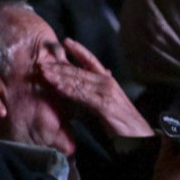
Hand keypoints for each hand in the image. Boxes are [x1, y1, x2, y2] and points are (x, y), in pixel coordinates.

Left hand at [38, 38, 152, 137]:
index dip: (78, 50)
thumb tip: (74, 94)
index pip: (91, 61)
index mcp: (107, 81)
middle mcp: (107, 82)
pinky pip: (82, 95)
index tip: (65, 41)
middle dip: (59, 66)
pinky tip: (56, 87)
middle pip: (79, 70)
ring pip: (78, 81)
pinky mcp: (104, 105)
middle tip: (41, 62)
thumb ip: (90, 98)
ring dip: (59, 76)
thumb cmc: (120, 124)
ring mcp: (106, 92)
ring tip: (44, 72)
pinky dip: (68, 90)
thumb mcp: (102, 107)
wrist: (138, 137)